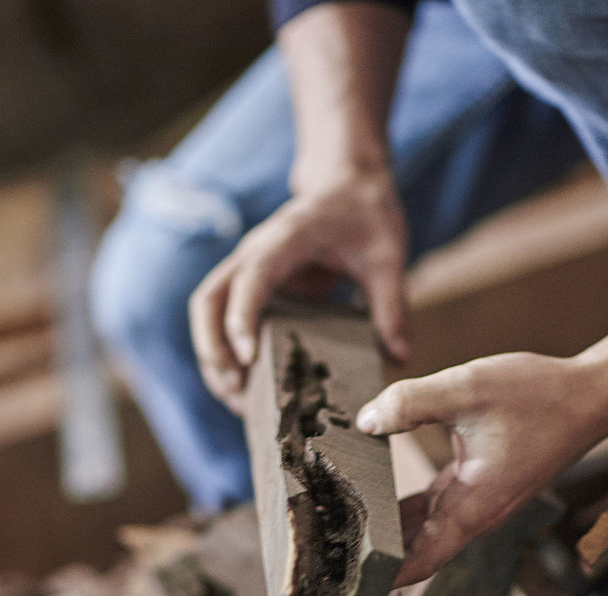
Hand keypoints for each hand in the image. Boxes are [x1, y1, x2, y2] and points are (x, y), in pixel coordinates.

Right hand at [189, 169, 409, 412]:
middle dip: (213, 347)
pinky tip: (244, 385)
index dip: (243, 317)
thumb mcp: (388, 257)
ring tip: (235, 399)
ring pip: (207, 310)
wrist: (348, 184)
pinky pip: (222, 316)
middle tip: (235, 391)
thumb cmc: (366, 214)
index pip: (251, 277)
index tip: (249, 358)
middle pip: (209, 298)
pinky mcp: (251, 284)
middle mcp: (255, 252)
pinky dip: (224, 350)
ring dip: (211, 354)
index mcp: (286, 238)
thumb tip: (400, 358)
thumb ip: (392, 305)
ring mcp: (247, 267)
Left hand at [356, 352, 607, 584]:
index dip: (380, 578)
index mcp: (472, 507)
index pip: (418, 562)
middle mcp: (472, 514)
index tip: (344, 584)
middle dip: (370, 557)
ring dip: (382, 532)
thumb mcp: (468, 388)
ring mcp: (473, 501)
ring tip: (332, 528)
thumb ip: (411, 403)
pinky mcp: (474, 483)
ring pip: (418, 530)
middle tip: (322, 557)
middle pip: (412, 552)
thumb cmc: (540, 396)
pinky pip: (429, 506)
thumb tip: (364, 421)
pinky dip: (400, 506)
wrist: (590, 396)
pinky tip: (368, 493)